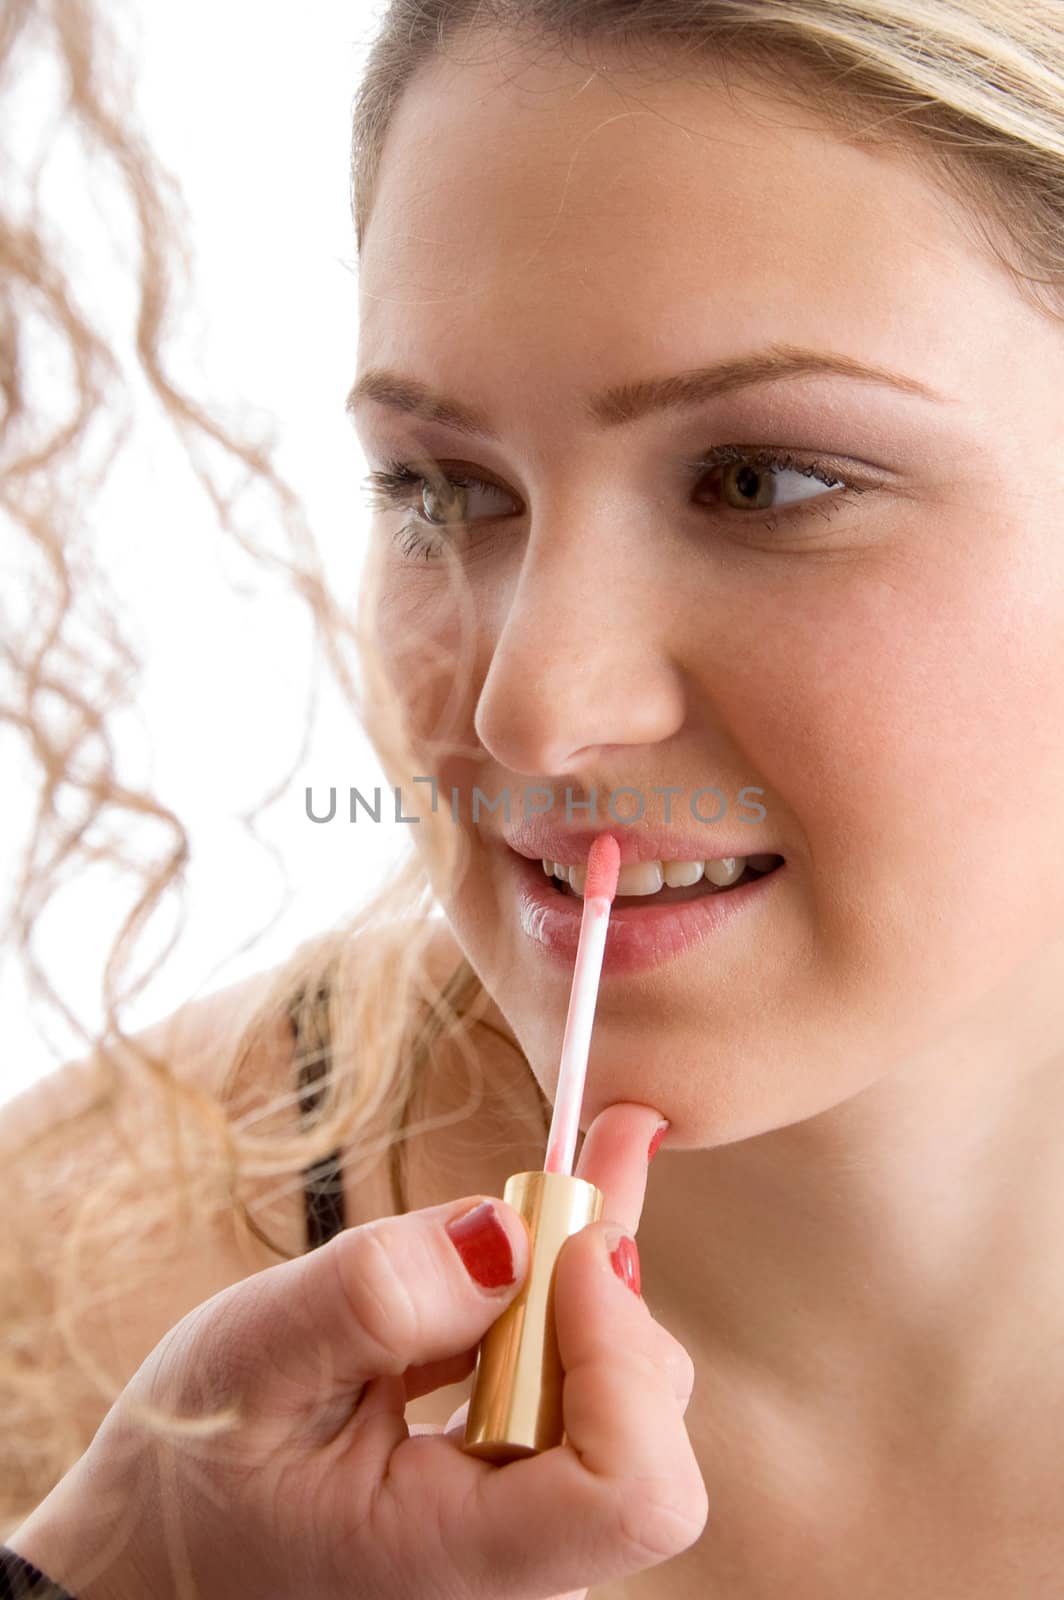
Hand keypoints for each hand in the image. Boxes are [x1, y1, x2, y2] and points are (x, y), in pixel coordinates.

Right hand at [9, 1101, 704, 1598]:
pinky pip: (585, 1382)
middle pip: (645, 1426)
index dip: (620, 1351)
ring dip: (587, 1281)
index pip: (636, 1489)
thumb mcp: (252, 1363)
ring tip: (565, 1182)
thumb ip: (375, 1298)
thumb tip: (509, 1236)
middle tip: (553, 1184)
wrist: (161, 1548)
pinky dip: (576, 1289)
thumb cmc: (189, 1474)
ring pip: (623, 1394)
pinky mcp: (518, 1490)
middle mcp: (521, 1573)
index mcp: (457, 1566)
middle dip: (597, 1294)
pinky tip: (576, 1205)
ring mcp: (525, 1539)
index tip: (564, 1247)